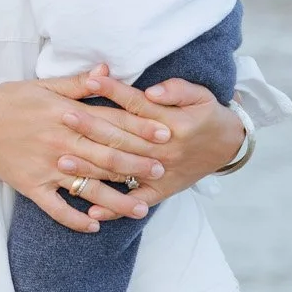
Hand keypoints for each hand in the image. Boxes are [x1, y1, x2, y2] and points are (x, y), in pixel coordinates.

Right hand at [0, 79, 174, 232]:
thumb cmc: (10, 100)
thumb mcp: (44, 85)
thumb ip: (78, 84)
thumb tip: (107, 72)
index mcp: (67, 114)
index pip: (112, 123)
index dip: (141, 129)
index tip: (166, 135)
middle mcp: (61, 142)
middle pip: (107, 156)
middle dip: (137, 165)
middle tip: (162, 171)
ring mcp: (47, 167)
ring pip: (89, 187)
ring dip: (117, 199)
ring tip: (140, 208)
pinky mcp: (32, 186)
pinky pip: (57, 208)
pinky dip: (76, 220)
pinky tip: (94, 226)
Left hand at [69, 66, 244, 217]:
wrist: (229, 146)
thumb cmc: (209, 115)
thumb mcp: (201, 95)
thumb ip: (176, 90)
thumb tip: (151, 92)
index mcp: (173, 123)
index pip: (136, 105)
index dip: (112, 92)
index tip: (88, 81)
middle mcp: (164, 149)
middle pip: (122, 137)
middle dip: (91, 127)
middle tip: (62, 118)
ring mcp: (162, 172)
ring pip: (122, 170)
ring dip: (92, 167)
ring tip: (63, 162)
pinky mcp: (162, 190)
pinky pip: (137, 201)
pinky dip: (116, 207)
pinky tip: (92, 211)